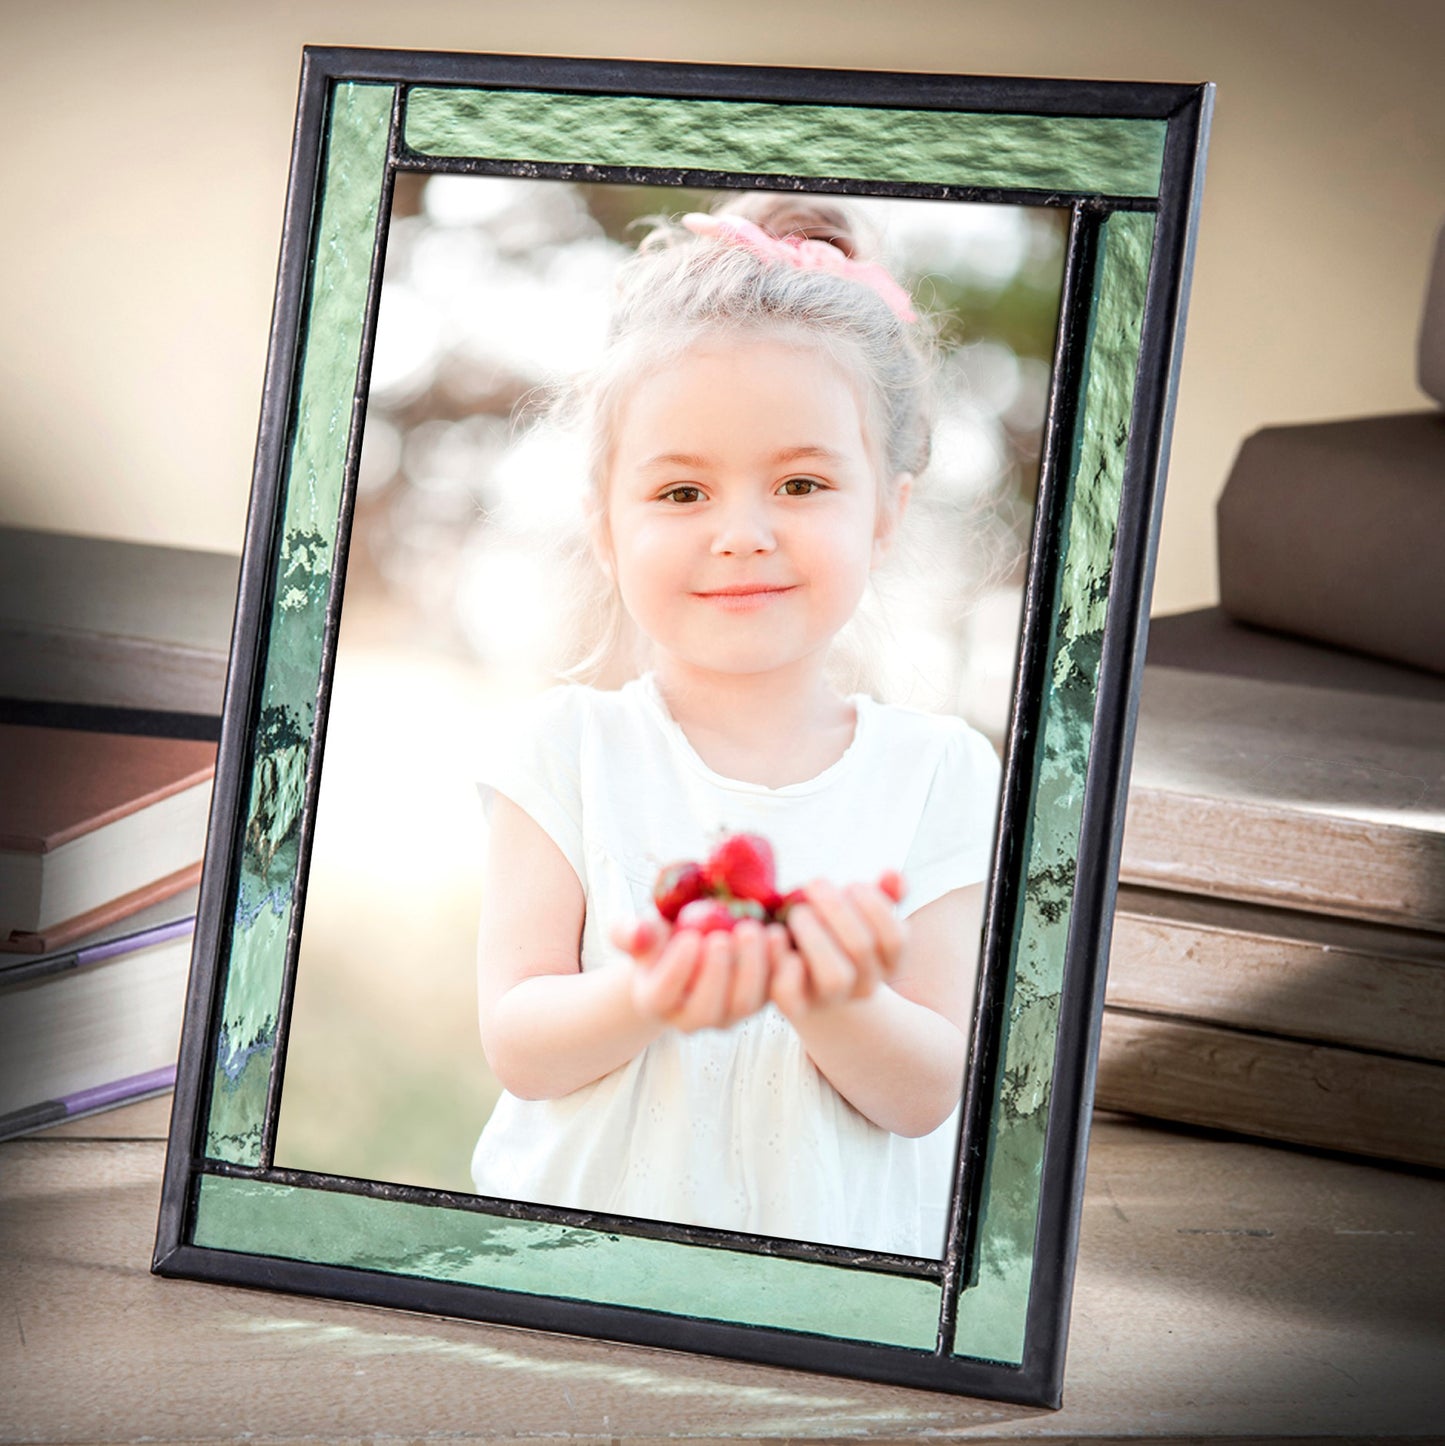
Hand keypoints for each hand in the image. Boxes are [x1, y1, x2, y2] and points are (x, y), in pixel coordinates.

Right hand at [610, 916, 774, 1032]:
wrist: (694, 944)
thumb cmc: (662, 938)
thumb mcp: (642, 931)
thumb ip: (629, 932)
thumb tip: (638, 932)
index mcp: (656, 1001)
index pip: (662, 995)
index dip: (676, 971)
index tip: (689, 938)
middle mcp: (692, 1018)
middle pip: (706, 1009)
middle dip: (717, 973)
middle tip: (725, 935)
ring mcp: (730, 1014)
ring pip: (744, 1004)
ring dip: (753, 968)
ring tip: (754, 929)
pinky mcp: (761, 1001)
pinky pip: (775, 995)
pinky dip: (781, 970)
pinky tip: (780, 936)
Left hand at [769, 878, 907, 1020]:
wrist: (806, 977)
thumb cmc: (835, 932)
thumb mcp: (859, 912)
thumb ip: (881, 894)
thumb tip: (893, 876)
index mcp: (887, 962)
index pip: (894, 939)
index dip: (874, 905)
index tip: (852, 884)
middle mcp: (865, 985)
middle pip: (861, 948)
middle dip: (837, 909)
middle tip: (814, 884)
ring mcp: (832, 999)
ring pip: (834, 977)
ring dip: (814, 936)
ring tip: (798, 911)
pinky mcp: (797, 1007)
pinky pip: (792, 996)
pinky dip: (783, 966)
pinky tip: (776, 935)